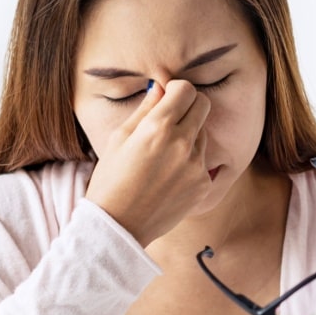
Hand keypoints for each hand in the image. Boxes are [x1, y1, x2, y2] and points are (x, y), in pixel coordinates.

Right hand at [84, 79, 213, 246]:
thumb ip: (144, 110)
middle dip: (189, 106)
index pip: (187, 90)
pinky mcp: (204, 185)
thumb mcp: (119, 139)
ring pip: (203, 134)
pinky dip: (190, 163)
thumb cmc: (111, 180)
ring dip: (189, 136)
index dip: (177, 90)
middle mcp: (182, 144)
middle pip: (203, 105)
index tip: (168, 98)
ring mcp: (197, 166)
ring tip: (164, 156)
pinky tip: (169, 177)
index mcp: (158, 128)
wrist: (119, 226)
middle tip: (171, 119)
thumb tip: (160, 88)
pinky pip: (203, 161)